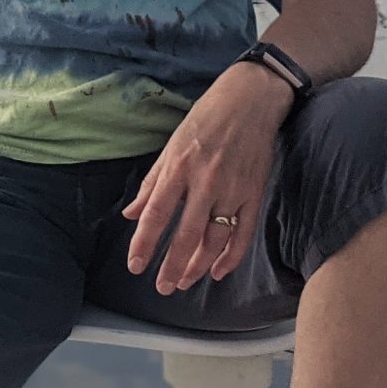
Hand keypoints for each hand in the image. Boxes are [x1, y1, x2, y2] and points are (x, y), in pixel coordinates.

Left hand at [119, 64, 292, 293]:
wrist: (251, 100)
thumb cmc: (205, 119)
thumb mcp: (171, 146)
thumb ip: (152, 184)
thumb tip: (131, 214)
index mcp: (179, 167)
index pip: (156, 214)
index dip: (144, 242)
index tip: (135, 266)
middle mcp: (205, 181)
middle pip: (187, 234)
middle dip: (173, 265)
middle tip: (162, 287)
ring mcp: (233, 189)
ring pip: (215, 239)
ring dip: (199, 266)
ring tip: (184, 282)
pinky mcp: (255, 193)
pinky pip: (244, 233)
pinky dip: (231, 256)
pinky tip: (218, 272)